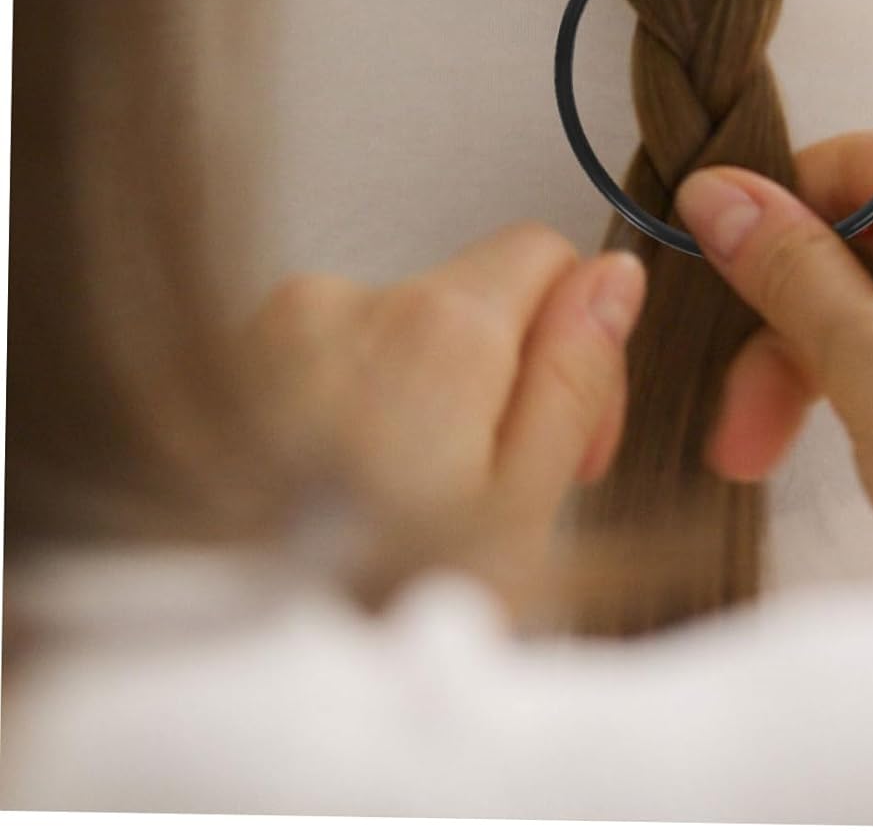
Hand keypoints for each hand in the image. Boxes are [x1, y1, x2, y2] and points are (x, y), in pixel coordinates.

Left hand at [247, 225, 645, 582]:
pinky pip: (327, 360)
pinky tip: (337, 497)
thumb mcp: (519, 508)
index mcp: (438, 329)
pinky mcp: (227, 363)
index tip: (562, 434)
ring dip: (419, 402)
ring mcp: (276, 329)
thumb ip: (573, 375)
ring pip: (399, 336)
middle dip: (495, 380)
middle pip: (472, 299)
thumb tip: (611, 279)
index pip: (546, 254)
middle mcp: (351, 301)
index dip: (576, 340)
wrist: (216, 661)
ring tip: (397, 511)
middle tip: (481, 494)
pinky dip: (348, 412)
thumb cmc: (364, 609)